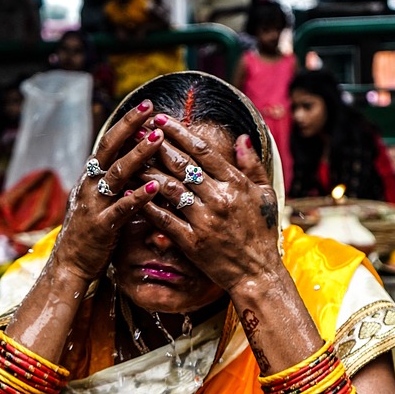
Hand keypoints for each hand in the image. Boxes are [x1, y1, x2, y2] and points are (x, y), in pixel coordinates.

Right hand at [52, 100, 164, 282]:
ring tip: (158, 139)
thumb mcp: (101, 200)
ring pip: (117, 174)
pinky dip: (138, 197)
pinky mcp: (102, 226)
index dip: (126, 124)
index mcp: (91, 177)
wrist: (70, 264)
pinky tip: (155, 188)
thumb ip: (116, 181)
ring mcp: (94, 204)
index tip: (146, 106)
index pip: (108, 142)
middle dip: (130, 126)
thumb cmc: (92, 232)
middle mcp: (90, 185)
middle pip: (109, 148)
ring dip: (138, 155)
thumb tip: (138, 159)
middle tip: (151, 109)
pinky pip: (121, 209)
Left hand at [138, 118, 282, 293]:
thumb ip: (252, 165)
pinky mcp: (192, 241)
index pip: (202, 152)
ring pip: (168, 189)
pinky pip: (164, 218)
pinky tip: (132, 192)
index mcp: (235, 184)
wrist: (257, 273)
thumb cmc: (261, 233)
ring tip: (129, 158)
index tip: (161, 120)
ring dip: (147, 171)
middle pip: (181, 165)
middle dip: (157, 145)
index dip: (179, 133)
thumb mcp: (265, 195)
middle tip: (137, 130)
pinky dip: (146, 204)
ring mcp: (204, 221)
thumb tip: (242, 138)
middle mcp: (219, 199)